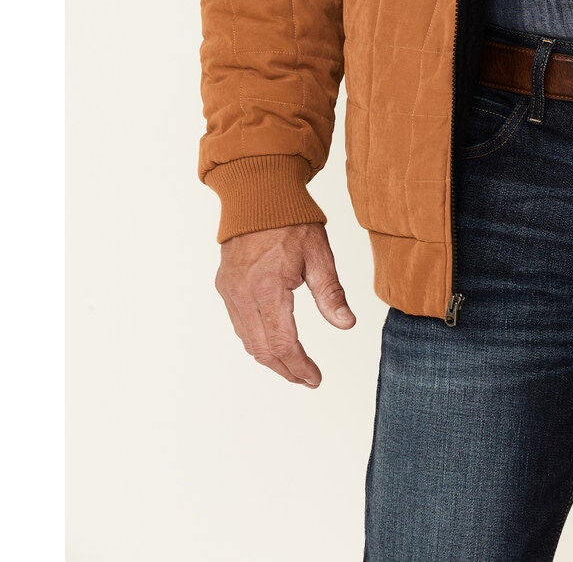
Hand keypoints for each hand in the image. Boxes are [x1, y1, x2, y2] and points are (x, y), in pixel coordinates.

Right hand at [214, 223, 355, 386]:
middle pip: (261, 349)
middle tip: (306, 378)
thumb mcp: (319, 254)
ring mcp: (230, 291)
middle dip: (285, 369)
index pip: (282, 342)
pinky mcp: (225, 286)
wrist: (258, 193)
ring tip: (293, 365)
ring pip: (247, 340)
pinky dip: (256, 339)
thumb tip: (346, 324)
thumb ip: (331, 293)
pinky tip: (273, 341)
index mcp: (268, 287)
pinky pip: (239, 323)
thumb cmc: (291, 219)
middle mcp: (243, 294)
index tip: (315, 378)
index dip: (299, 366)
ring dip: (270, 357)